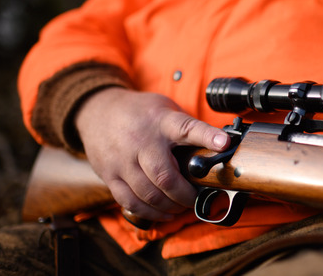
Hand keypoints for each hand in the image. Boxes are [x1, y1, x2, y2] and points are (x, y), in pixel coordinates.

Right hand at [74, 87, 229, 221]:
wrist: (98, 110)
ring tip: (182, 206)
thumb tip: (219, 145)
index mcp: (162, 122)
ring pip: (148, 194)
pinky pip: (130, 202)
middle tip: (196, 197)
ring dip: (170, 206)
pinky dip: (150, 212)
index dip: (208, 136)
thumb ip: (187, 127)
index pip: (187, 128)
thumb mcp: (166, 108)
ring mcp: (123, 160)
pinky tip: (164, 213)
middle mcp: (142, 142)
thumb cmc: (141, 112)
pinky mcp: (110, 175)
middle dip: (185, 194)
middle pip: (164, 175)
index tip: (225, 143)